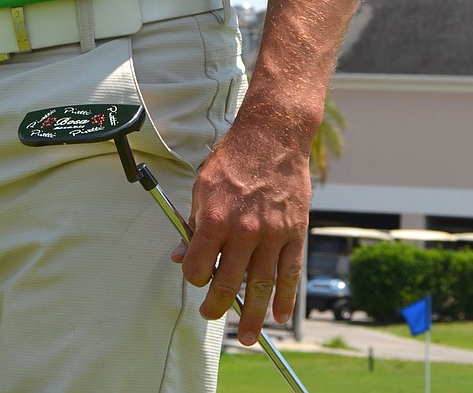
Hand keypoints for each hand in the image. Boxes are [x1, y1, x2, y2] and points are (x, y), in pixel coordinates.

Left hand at [170, 118, 308, 345]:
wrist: (272, 137)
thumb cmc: (233, 159)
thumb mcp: (202, 186)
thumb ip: (192, 224)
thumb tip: (178, 255)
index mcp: (215, 218)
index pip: (198, 265)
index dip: (193, 277)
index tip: (194, 278)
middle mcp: (243, 231)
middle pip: (228, 283)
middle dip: (217, 306)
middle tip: (211, 315)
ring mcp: (272, 234)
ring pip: (261, 286)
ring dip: (254, 316)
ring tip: (247, 336)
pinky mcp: (294, 233)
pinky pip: (290, 273)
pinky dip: (286, 298)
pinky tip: (280, 316)